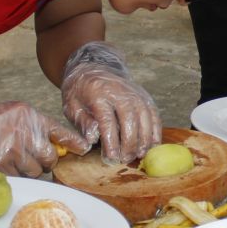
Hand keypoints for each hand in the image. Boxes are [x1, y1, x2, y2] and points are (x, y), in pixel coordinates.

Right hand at [0, 96, 82, 177]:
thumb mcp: (11, 113)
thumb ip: (33, 126)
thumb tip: (53, 144)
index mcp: (29, 116)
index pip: (60, 132)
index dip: (73, 143)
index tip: (83, 150)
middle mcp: (24, 133)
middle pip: (50, 158)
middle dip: (45, 162)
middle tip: (34, 159)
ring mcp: (13, 151)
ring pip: (35, 171)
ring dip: (29, 170)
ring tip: (13, 160)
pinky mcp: (0, 167)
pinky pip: (18, 178)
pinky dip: (14, 175)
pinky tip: (2, 165)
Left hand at [60, 41, 160, 164]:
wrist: (94, 68)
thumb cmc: (80, 92)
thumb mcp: (71, 105)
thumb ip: (82, 122)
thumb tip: (93, 139)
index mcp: (98, 93)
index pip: (107, 120)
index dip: (111, 141)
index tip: (111, 158)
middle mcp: (120, 91)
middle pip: (129, 118)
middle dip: (129, 142)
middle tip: (125, 159)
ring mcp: (135, 92)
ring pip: (145, 117)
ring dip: (144, 139)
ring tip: (139, 156)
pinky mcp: (144, 96)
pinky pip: (154, 114)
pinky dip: (155, 131)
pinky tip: (152, 145)